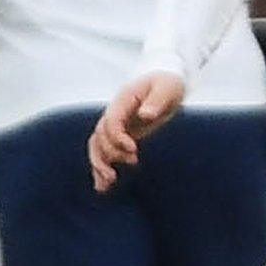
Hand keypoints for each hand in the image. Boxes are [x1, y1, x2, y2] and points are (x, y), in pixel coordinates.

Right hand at [89, 72, 185, 191]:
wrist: (165, 80)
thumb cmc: (168, 82)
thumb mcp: (167, 88)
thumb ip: (157, 100)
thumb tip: (145, 114)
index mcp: (123, 100)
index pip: (111, 122)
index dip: (117, 137)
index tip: (133, 149)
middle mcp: (114, 113)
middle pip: (100, 137)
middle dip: (111, 152)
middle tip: (132, 162)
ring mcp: (116, 125)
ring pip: (97, 147)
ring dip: (99, 164)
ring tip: (108, 183)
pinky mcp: (121, 135)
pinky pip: (104, 152)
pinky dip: (101, 168)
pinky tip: (103, 186)